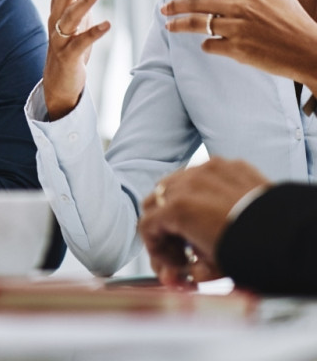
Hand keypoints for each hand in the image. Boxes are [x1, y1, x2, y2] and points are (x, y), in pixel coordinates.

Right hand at [42, 0, 110, 119]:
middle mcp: (55, 17)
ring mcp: (60, 37)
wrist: (58, 80)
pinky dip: (93, 33)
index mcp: (58, 5)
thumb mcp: (76, 12)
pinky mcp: (68, 55)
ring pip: (70, 14)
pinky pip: (80, 42)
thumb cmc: (70, 43)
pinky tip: (108, 24)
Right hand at [138, 159, 269, 287]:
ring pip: (176, 182)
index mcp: (177, 209)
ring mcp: (206, 170)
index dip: (155, 248)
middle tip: (180, 247)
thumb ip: (189, 269)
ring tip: (198, 225)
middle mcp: (186, 183)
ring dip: (179, 203)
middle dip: (163, 225)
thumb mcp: (212, 268)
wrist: (291, 236)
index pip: (146, 225)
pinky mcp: (227, 164)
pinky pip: (203, 173)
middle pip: (155, 200)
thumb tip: (186, 274)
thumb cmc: (252, 253)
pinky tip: (218, 209)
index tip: (171, 263)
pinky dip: (203, 190)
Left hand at [158, 0, 316, 90]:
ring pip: (197, 24)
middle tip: (163, 8)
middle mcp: (238, 6)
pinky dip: (206, 45)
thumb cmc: (293, 16)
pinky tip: (207, 44)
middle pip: (194, 2)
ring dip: (179, 25)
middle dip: (174, 5)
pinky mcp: (238, 49)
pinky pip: (211, 45)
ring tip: (170, 26)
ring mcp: (237, 28)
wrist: (310, 50)